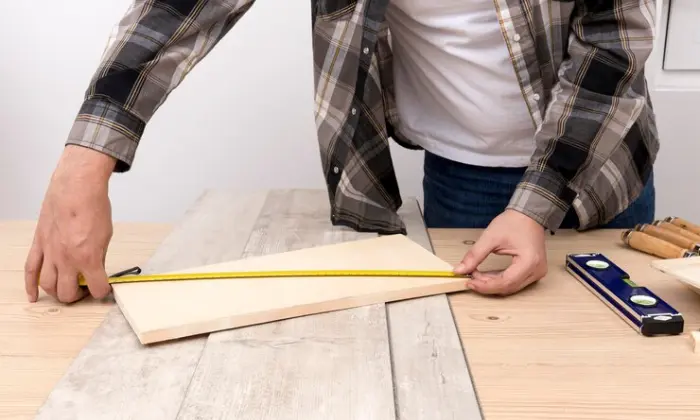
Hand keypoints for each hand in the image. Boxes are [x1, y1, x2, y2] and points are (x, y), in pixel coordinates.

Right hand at [25, 145, 115, 302]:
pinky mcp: (39, 244)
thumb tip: (96, 269)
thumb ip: (99, 256)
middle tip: (83, 289)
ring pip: (47, 286)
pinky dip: (30, 286)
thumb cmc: (94, 207)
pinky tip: (32, 296)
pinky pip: (30, 270)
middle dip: (77, 296)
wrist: (76, 188)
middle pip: (67, 293)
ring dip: (56, 292)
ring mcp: (50, 253)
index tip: (104, 288)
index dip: (102, 291)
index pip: (97, 288)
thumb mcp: (106, 235)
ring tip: (65, 289)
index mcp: (88, 258)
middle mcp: (66, 260)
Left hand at [454, 209, 547, 294]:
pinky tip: (486, 275)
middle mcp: (536, 271)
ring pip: (510, 287)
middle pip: (508, 287)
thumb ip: (475, 255)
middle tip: (470, 277)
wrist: (528, 215)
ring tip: (476, 274)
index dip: (485, 286)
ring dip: (492, 284)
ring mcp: (537, 272)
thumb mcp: (490, 237)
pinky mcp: (533, 271)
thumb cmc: (513, 222)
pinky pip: (514, 281)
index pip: (505, 283)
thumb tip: (460, 270)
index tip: (469, 282)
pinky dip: (499, 280)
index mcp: (529, 262)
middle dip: (487, 285)